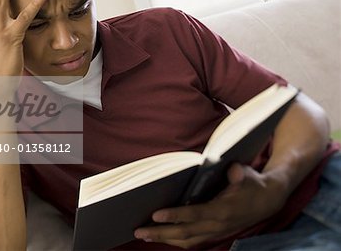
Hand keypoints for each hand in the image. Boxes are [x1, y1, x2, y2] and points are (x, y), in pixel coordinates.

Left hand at [134, 163, 287, 248]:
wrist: (269, 200)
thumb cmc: (253, 183)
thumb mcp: (246, 174)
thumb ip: (237, 173)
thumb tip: (230, 168)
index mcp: (223, 210)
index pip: (194, 215)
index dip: (174, 216)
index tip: (155, 215)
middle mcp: (218, 225)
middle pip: (185, 233)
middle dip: (160, 233)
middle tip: (139, 230)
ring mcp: (216, 232)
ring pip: (187, 240)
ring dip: (164, 238)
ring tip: (144, 235)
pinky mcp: (215, 234)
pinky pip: (192, 241)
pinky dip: (175, 240)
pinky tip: (162, 236)